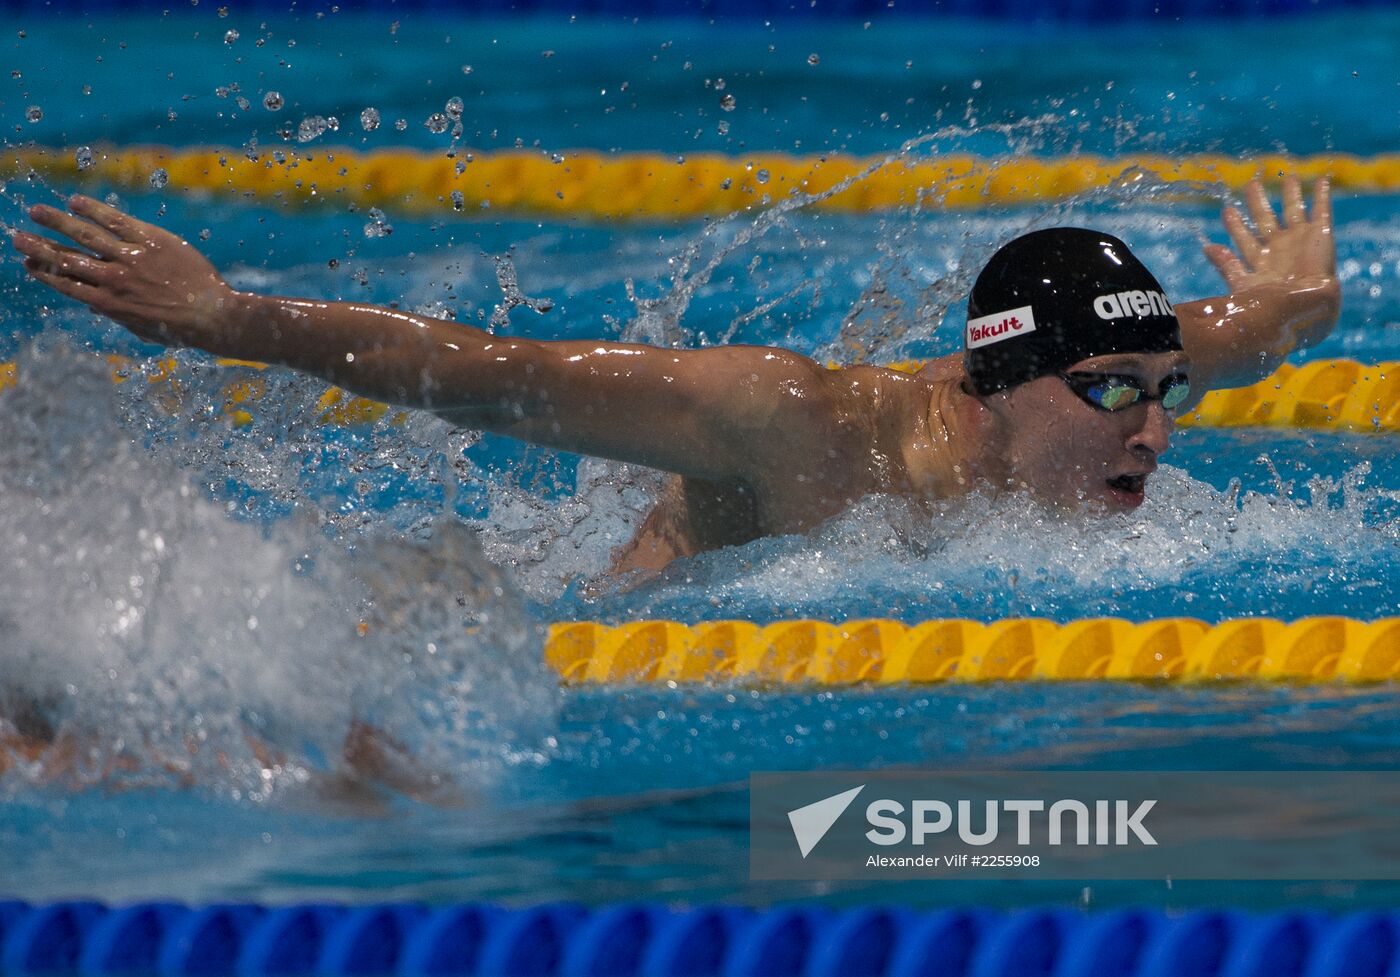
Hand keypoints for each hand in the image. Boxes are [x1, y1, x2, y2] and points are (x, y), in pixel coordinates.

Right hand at [12, 195, 238, 350]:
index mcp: (109, 304)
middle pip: (66, 259)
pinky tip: (75, 201)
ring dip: (56, 222)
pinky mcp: (149, 240)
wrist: (213, 315)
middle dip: (38, 248)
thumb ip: (117, 315)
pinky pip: (114, 220)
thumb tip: (93, 305)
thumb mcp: (143, 329)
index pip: (67, 284)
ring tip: (36, 211)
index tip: (28, 265)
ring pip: (84, 236)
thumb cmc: (181, 328)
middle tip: (16, 237)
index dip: (45, 274)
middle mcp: (113, 280)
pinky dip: (92, 209)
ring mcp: (130, 258)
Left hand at [1202, 175, 1339, 351]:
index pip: (1245, 239)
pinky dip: (1322, 196)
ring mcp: (1301, 242)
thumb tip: (1206, 248)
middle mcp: (1280, 250)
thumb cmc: (1270, 303)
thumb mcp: (1242, 283)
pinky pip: (1322, 211)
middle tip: (1251, 185)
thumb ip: (1226, 265)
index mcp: (1261, 263)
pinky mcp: (1322, 235)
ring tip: (1289, 178)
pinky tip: (1321, 182)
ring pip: (1294, 211)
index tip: (1227, 210)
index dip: (1236, 225)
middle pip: (1266, 220)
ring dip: (1291, 195)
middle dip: (1258, 203)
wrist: (1303, 309)